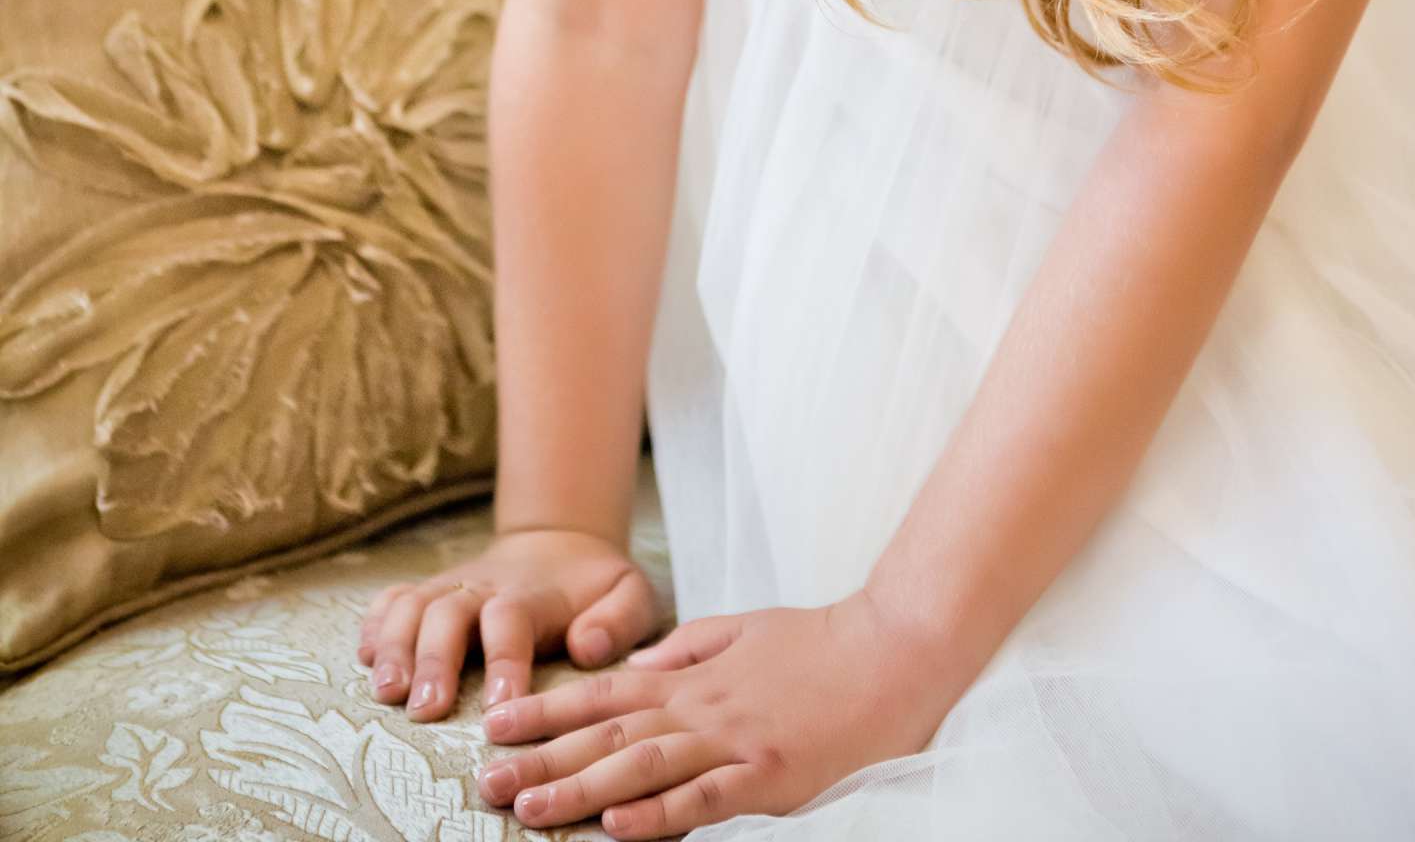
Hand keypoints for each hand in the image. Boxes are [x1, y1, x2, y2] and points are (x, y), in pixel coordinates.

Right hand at [355, 525, 662, 720]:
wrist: (559, 545)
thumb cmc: (595, 586)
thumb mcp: (630, 593)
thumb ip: (619, 619)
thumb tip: (587, 648)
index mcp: (532, 594)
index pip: (512, 619)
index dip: (504, 660)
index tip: (498, 708)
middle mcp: (484, 587)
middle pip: (449, 611)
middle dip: (434, 658)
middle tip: (425, 709)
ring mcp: (451, 586)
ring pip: (412, 606)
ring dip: (394, 646)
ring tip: (386, 692)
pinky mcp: (429, 592)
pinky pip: (392, 600)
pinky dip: (374, 624)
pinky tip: (362, 655)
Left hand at [471, 590, 958, 833]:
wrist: (891, 649)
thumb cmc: (819, 642)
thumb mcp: (741, 629)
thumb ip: (687, 649)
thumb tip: (640, 665)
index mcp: (692, 676)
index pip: (604, 692)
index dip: (546, 708)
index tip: (496, 724)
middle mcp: (701, 706)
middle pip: (607, 734)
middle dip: (542, 759)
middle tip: (486, 782)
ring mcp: (733, 740)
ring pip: (641, 766)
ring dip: (581, 790)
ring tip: (529, 810)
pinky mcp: (768, 774)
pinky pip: (703, 798)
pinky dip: (659, 815)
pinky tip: (618, 828)